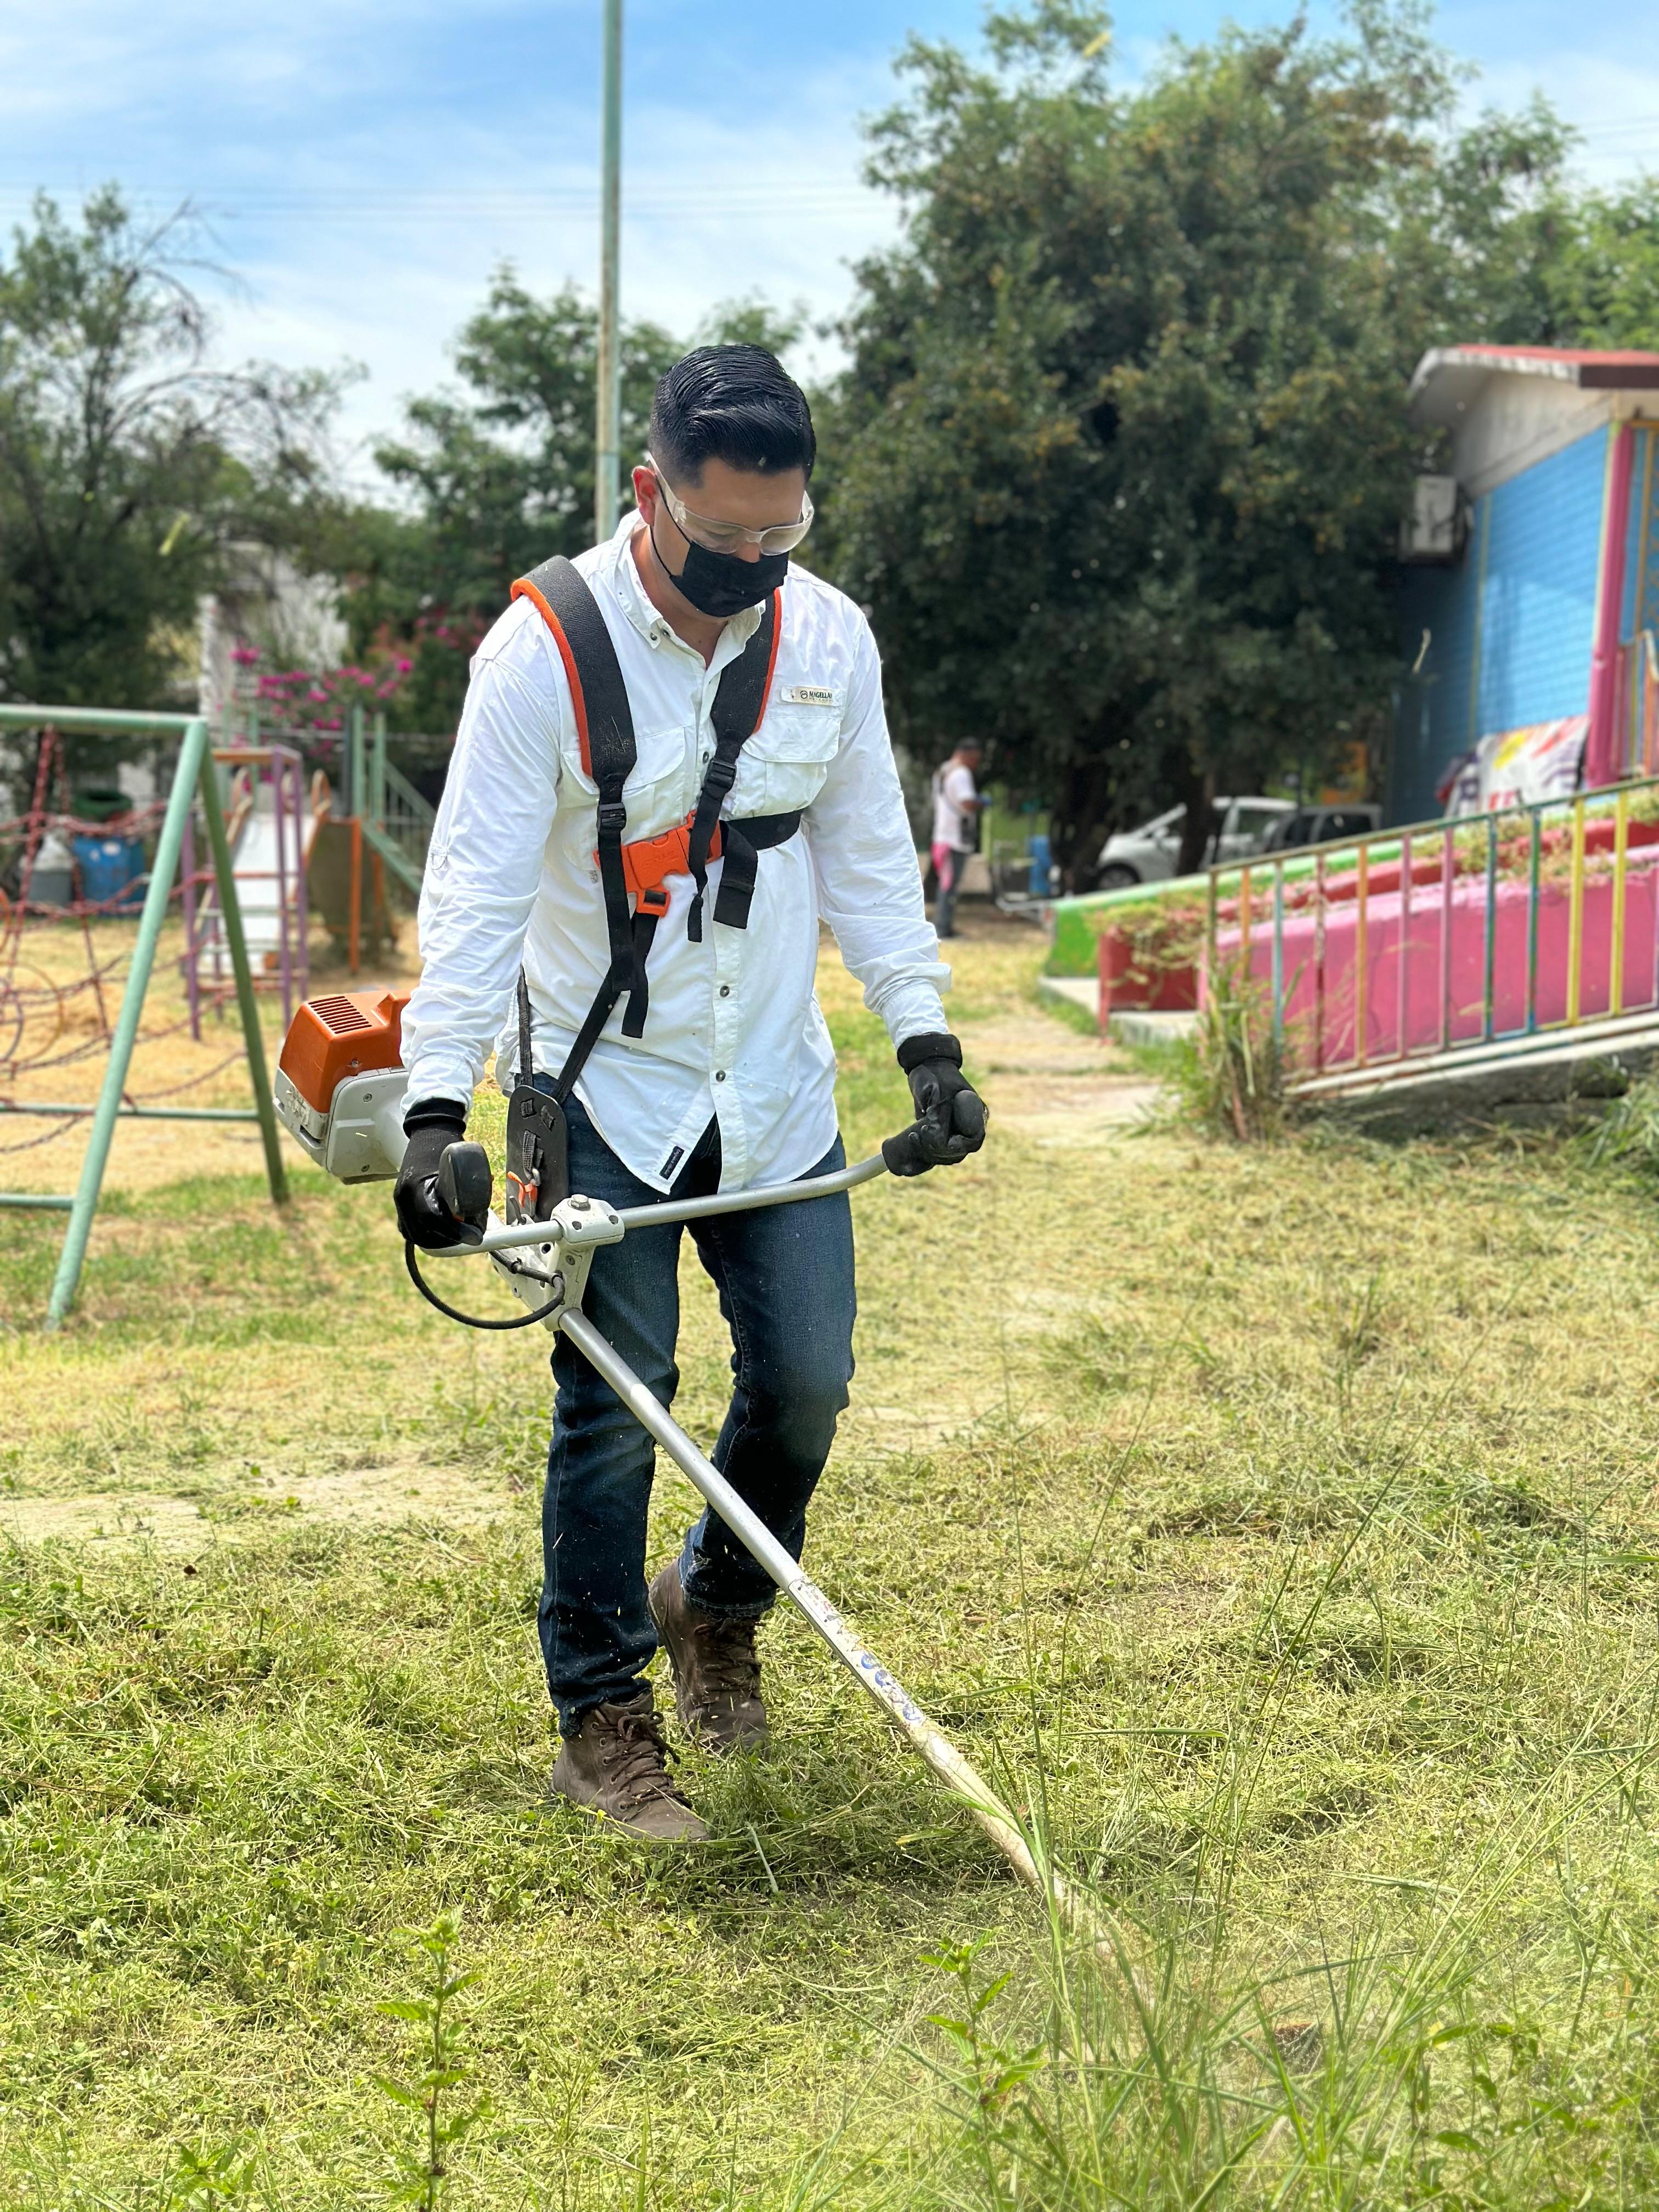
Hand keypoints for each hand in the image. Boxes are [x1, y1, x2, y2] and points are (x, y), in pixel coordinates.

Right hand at [394, 1101, 471, 1247]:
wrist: (428, 1132)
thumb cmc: (446, 1147)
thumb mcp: (458, 1167)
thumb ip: (467, 1190)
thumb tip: (481, 1216)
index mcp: (414, 1186)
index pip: (433, 1218)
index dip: (455, 1231)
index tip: (475, 1236)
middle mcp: (402, 1196)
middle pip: (425, 1232)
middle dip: (451, 1239)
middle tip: (472, 1237)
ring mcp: (399, 1202)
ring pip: (417, 1235)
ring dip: (441, 1240)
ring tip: (460, 1236)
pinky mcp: (400, 1206)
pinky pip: (412, 1230)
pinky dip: (429, 1235)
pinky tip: (444, 1234)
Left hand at [883, 1032, 986, 1176]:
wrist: (926, 1065)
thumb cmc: (933, 1075)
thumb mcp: (935, 1092)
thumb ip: (938, 1115)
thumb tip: (936, 1138)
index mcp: (975, 1113)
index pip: (972, 1141)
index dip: (956, 1146)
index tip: (935, 1140)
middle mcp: (969, 1124)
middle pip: (958, 1151)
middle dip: (937, 1150)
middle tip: (917, 1137)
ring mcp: (956, 1130)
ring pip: (947, 1153)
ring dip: (929, 1152)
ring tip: (912, 1137)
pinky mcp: (943, 1133)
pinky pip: (937, 1150)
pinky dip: (925, 1153)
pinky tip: (911, 1149)